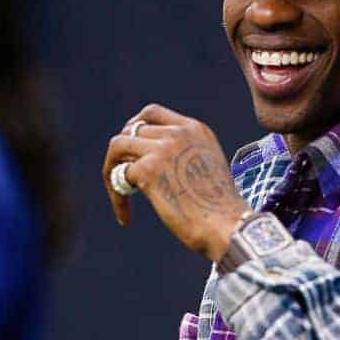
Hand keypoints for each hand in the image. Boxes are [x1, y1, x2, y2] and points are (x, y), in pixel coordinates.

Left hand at [103, 104, 249, 259]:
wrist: (227, 226)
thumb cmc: (219, 210)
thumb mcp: (206, 167)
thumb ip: (182, 154)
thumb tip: (146, 160)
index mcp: (195, 129)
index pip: (151, 113)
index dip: (133, 127)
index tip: (130, 148)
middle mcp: (178, 133)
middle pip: (130, 130)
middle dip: (121, 154)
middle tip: (122, 178)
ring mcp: (162, 149)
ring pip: (118, 147)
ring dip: (111, 171)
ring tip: (119, 194)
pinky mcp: (148, 170)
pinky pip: (118, 176)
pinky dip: (118, 197)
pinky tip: (125, 217)